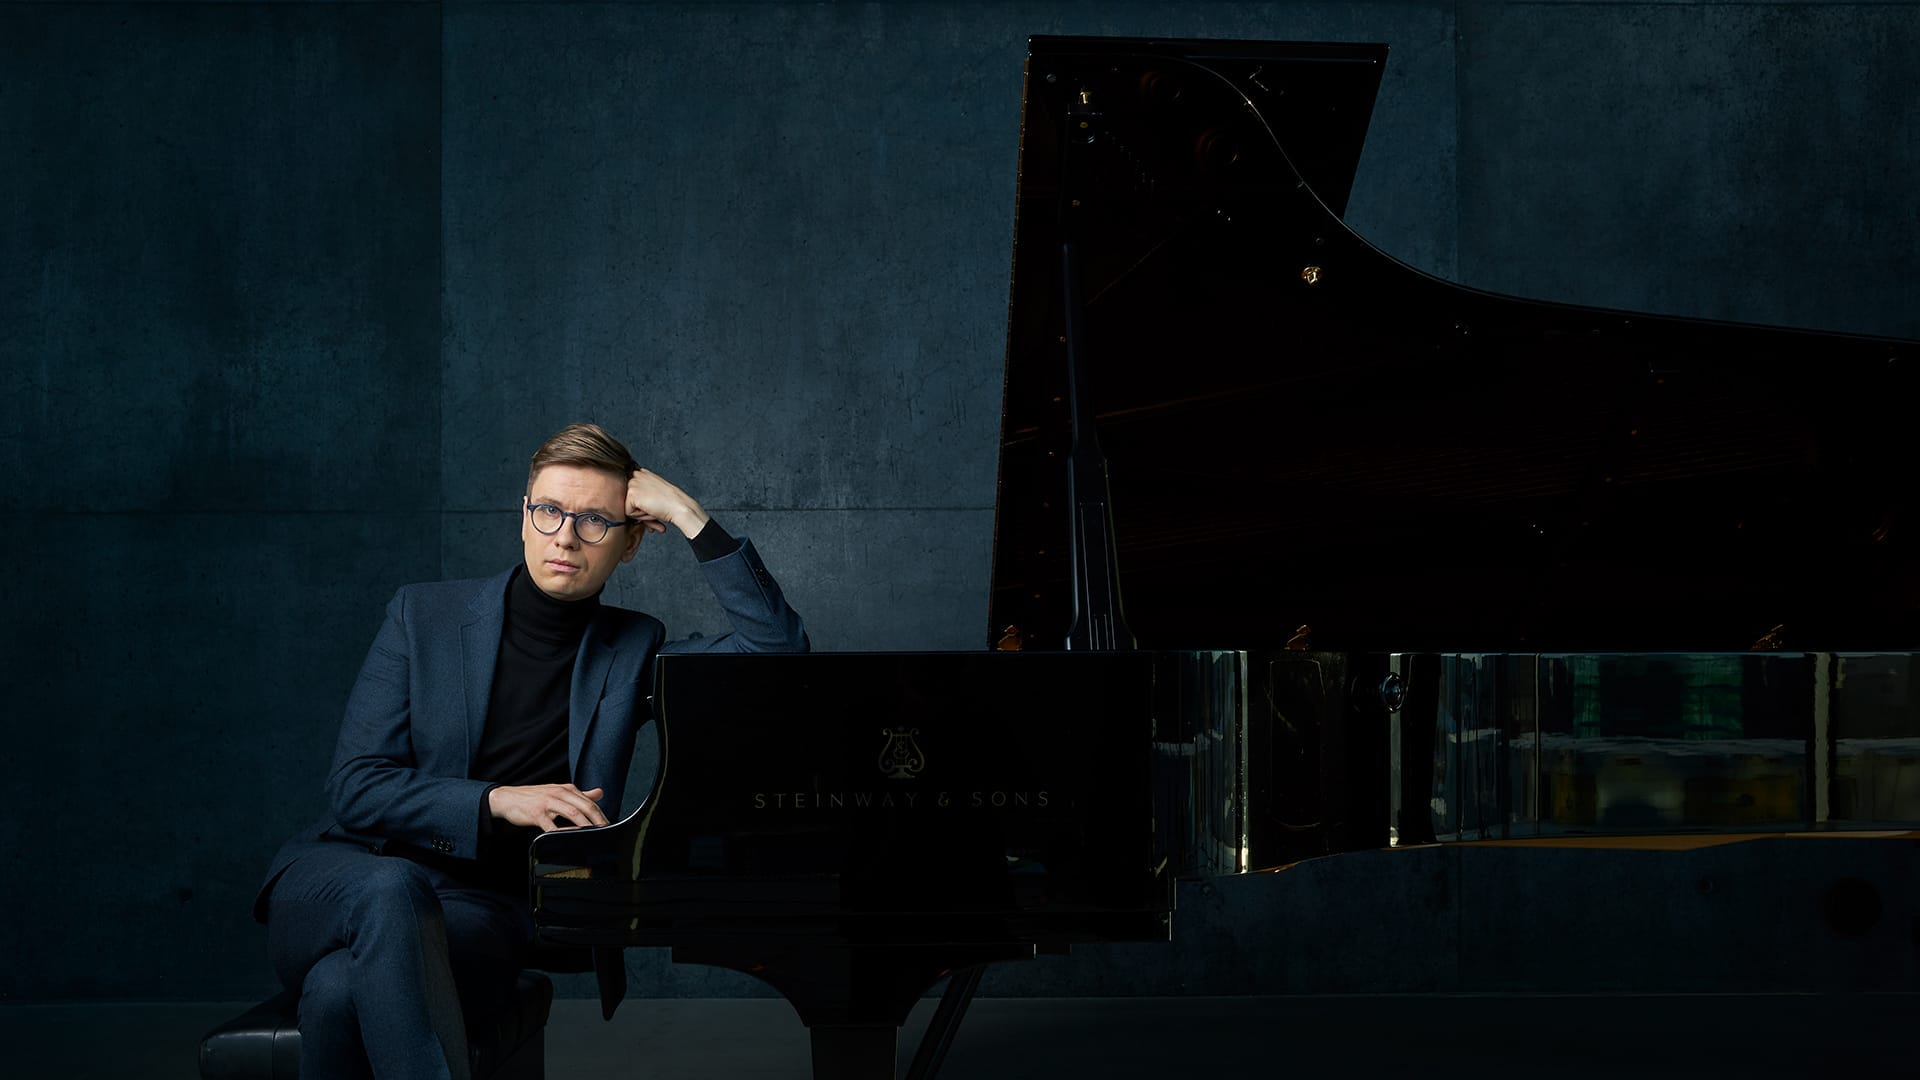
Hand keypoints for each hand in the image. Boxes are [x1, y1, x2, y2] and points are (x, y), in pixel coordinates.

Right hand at [487, 784, 608, 830]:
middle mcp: (559, 793)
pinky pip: (552, 825)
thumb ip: (580, 795)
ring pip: (573, 813)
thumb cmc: (534, 797)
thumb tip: (600, 793)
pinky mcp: (537, 814)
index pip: (589, 802)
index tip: (609, 826)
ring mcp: (548, 803)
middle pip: (585, 806)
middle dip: (598, 820)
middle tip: (607, 832)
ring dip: (586, 825)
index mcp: (566, 789)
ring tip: (595, 834)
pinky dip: (562, 832)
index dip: (601, 814)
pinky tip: (569, 837)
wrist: (507, 798)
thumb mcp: (558, 792)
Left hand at [626, 468, 711, 537]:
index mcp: (642, 473)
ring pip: (628, 507)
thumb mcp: (656, 491)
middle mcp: (636, 475)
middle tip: (654, 510)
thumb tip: (631, 501)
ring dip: (641, 514)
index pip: (632, 494)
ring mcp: (633, 483)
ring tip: (654, 509)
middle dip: (640, 509)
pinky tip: (651, 510)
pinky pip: (629, 513)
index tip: (653, 505)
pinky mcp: (631, 494)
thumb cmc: (671, 503)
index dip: (641, 504)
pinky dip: (640, 517)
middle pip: (629, 500)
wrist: (679, 507)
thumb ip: (644, 491)